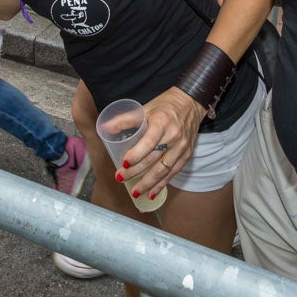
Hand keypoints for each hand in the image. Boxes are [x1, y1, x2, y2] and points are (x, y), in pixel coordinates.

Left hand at [116, 87, 204, 201]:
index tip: (123, 163)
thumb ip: (125, 119)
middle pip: (153, 158)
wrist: (192, 103)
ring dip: (148, 183)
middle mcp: (174, 136)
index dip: (136, 155)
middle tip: (120, 178)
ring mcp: (182, 147)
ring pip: (164, 169)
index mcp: (162, 122)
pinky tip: (152, 193)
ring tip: (135, 192)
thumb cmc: (166, 106)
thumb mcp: (146, 108)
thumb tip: (105, 128)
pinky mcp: (187, 154)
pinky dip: (162, 184)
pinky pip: (173, 173)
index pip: (149, 142)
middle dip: (136, 172)